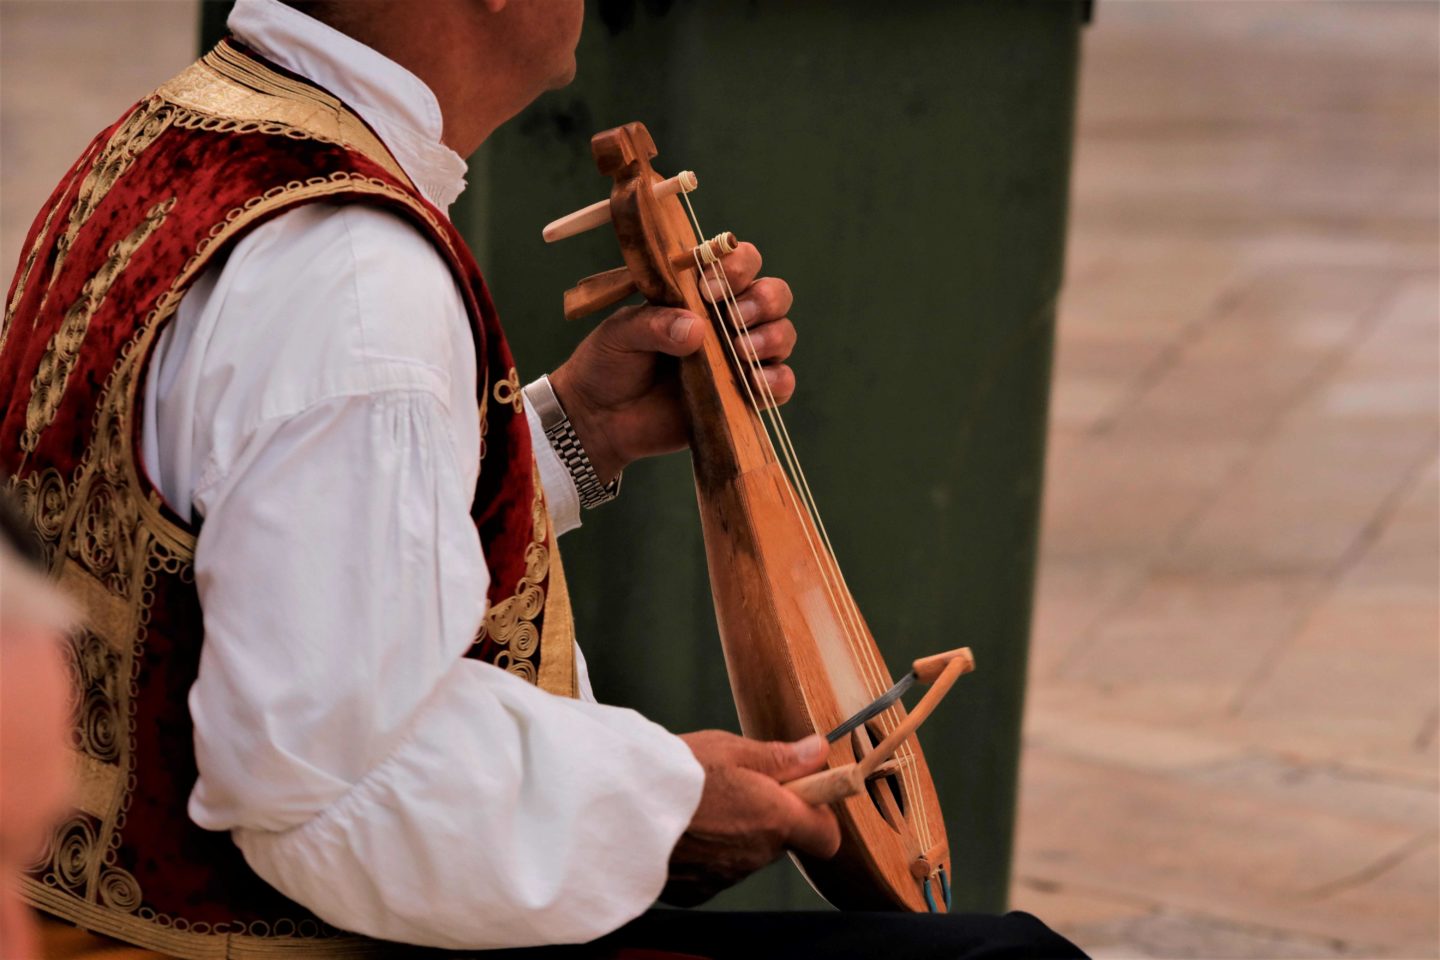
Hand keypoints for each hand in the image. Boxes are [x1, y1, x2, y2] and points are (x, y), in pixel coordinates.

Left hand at [547, 242, 795, 482]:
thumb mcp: (619, 333)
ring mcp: (738, 358)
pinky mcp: (743, 397)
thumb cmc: (608, 363)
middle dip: (762, 300)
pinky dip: (776, 381)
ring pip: (782, 334)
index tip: (708, 287)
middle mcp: (727, 320)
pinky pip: (780, 384)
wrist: (600, 419)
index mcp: (699, 293)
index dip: (736, 266)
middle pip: (773, 294)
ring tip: (739, 351)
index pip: (738, 262)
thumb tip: (696, 329)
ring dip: (770, 337)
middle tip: (731, 318)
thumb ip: (654, 324)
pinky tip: (753, 383)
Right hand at [662, 730, 840, 906]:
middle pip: (780, 839)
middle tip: (737, 785)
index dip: (819, 813)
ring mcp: (726, 877)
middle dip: (767, 814)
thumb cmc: (673, 774)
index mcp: (774, 818)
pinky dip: (707, 853)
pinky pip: (715, 871)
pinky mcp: (697, 891)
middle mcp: (756, 855)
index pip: (826, 835)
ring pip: (747, 854)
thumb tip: (818, 752)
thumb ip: (781, 757)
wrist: (620, 809)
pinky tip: (685, 829)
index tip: (803, 792)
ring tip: (702, 804)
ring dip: (735, 832)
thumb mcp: (731, 749)